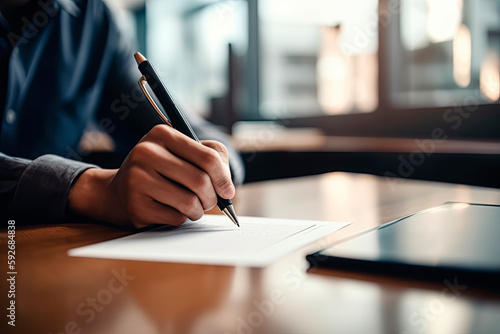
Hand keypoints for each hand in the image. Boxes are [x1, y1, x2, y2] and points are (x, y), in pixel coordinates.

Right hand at [68, 125, 234, 227]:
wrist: (118, 191)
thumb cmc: (161, 170)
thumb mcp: (183, 152)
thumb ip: (212, 158)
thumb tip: (227, 187)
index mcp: (162, 134)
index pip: (207, 157)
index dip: (224, 177)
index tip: (228, 191)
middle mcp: (146, 152)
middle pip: (200, 181)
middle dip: (212, 197)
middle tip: (210, 201)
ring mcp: (137, 179)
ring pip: (189, 202)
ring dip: (198, 210)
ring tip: (193, 206)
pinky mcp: (136, 206)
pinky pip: (176, 217)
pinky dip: (182, 218)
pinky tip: (173, 210)